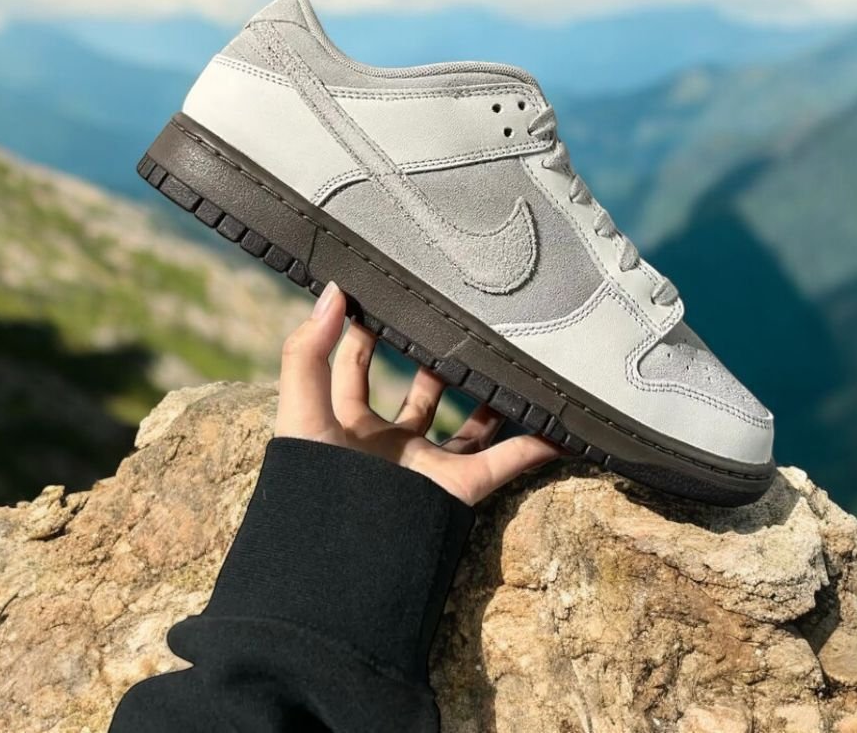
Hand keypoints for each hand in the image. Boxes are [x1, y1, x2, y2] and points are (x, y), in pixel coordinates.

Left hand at [275, 281, 561, 504]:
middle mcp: (389, 444)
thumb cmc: (310, 486)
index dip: (366, 331)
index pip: (356, 365)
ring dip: (489, 399)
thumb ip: (308, 352)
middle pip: (421, 392)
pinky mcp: (458, 489)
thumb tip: (334, 292)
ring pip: (468, 425)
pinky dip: (532, 447)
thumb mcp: (299, 411)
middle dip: (437, 360)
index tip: (389, 294)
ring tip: (508, 360)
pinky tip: (557, 425)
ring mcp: (426, 467)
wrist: (338, 563)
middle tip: (458, 322)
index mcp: (347, 425)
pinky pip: (503, 463)